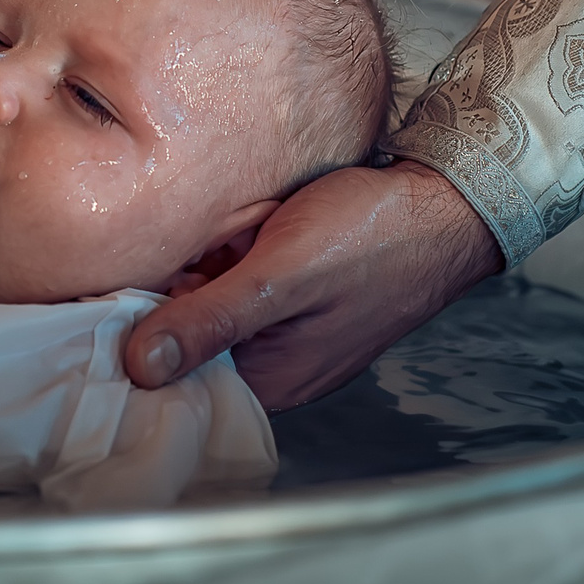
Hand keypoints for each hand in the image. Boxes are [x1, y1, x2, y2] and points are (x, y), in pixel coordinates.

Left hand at [122, 160, 500, 409]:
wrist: (443, 204)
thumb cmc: (374, 236)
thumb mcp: (281, 276)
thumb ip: (211, 320)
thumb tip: (139, 367)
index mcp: (268, 380)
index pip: (172, 366)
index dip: (144, 319)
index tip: (139, 271)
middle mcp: (275, 366)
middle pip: (190, 329)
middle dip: (186, 280)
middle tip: (218, 239)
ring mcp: (289, 329)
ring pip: (216, 297)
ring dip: (214, 259)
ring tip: (246, 226)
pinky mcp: (299, 295)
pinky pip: (247, 278)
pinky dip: (242, 248)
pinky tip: (261, 222)